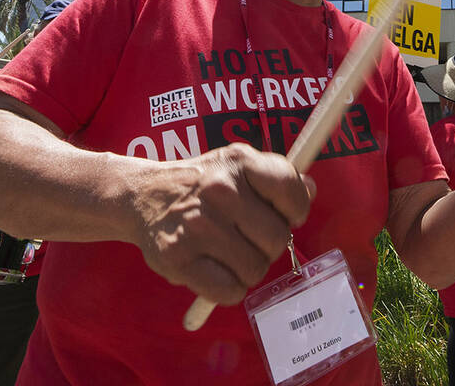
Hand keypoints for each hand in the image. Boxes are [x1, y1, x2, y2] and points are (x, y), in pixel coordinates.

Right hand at [126, 144, 314, 306]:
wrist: (143, 195)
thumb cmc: (202, 184)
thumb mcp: (237, 165)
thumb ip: (276, 177)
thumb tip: (310, 190)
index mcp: (238, 161)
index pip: (290, 190)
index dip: (295, 210)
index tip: (282, 215)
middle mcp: (219, 190)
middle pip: (277, 238)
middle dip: (269, 245)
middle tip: (249, 238)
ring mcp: (197, 225)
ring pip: (255, 269)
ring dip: (248, 268)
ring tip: (229, 252)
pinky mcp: (178, 258)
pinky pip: (229, 292)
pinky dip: (228, 289)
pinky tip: (216, 270)